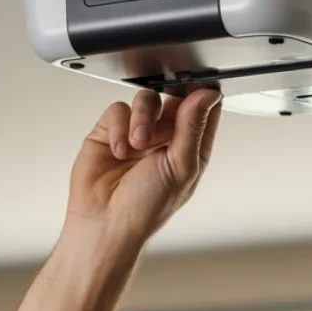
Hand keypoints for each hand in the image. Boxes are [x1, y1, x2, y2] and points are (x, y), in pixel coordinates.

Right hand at [64, 87, 222, 247]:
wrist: (105, 223)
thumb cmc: (146, 208)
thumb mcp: (180, 167)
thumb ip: (192, 127)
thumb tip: (207, 96)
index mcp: (190, 147)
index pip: (204, 109)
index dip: (204, 94)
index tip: (199, 87)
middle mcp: (166, 138)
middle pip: (174, 97)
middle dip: (169, 102)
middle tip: (165, 115)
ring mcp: (138, 132)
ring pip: (146, 99)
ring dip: (143, 118)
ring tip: (138, 143)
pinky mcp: (111, 131)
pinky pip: (118, 110)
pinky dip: (119, 128)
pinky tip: (119, 151)